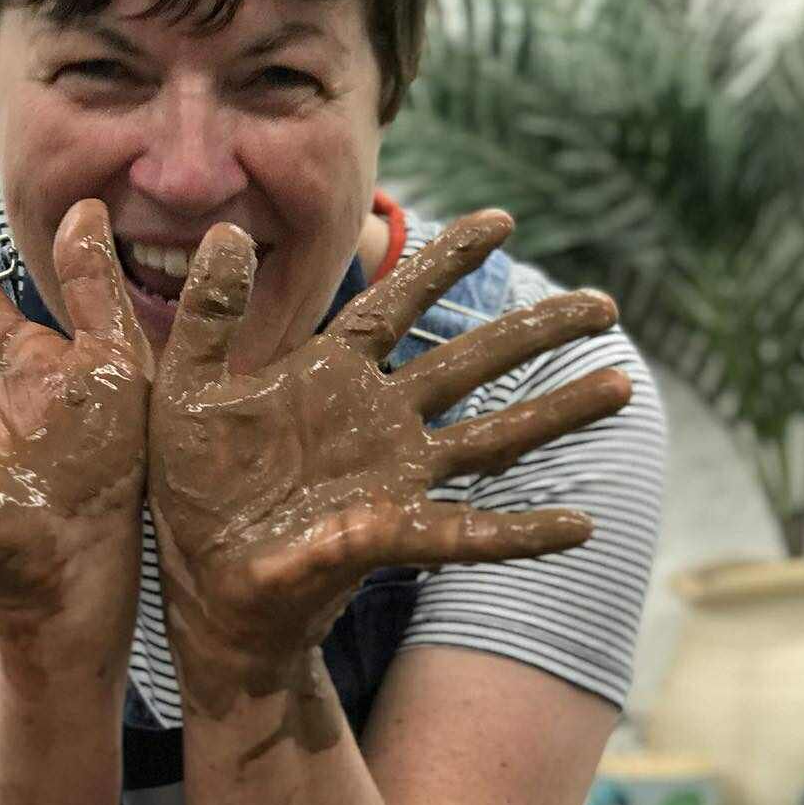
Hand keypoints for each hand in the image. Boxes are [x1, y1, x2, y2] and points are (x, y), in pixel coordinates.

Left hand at [147, 210, 631, 695]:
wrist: (196, 586)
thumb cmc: (190, 492)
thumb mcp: (180, 392)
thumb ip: (206, 318)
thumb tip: (224, 233)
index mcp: (328, 376)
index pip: (397, 302)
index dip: (445, 261)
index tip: (502, 218)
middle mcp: (375, 420)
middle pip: (471, 362)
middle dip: (537, 333)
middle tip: (605, 305)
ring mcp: (392, 477)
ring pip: (491, 438)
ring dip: (556, 414)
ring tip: (622, 386)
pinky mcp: (389, 535)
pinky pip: (468, 531)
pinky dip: (524, 532)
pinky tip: (581, 526)